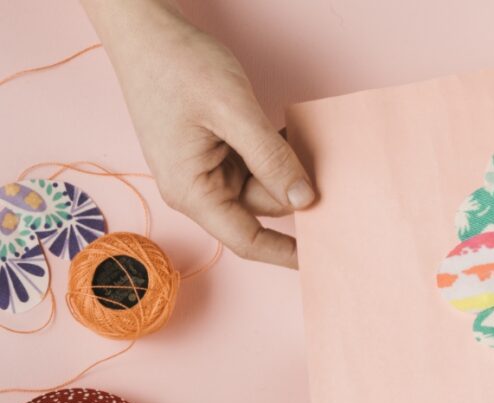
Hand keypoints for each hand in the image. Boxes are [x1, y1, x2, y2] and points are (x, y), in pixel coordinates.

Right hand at [81, 0, 312, 266]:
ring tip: (296, 133)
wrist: (146, 31)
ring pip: (263, 184)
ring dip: (285, 163)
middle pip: (262, 207)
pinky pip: (255, 165)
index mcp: (193, 193)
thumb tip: (305, 200)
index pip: (247, 240)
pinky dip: (274, 152)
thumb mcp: (234, 111)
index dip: (286, 252)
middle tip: (318, 155)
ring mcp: (205, 172)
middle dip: (291, 185)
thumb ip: (272, 158)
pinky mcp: (213, 154)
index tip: (324, 255)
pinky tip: (284, 130)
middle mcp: (197, 190)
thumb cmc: (177, 66)